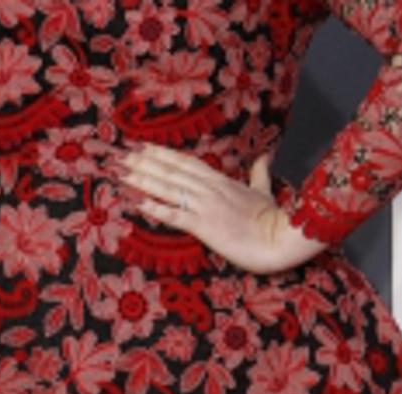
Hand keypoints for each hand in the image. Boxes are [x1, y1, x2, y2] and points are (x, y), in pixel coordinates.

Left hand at [114, 142, 330, 274]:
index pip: (185, 162)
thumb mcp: (264, 191)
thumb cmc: (273, 219)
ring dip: (142, 179)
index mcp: (221, 180)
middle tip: (120, 154)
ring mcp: (205, 206)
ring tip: (121, 172)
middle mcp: (209, 189)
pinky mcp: (204, 226)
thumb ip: (259, 173)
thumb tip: (265, 157)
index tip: (142, 146)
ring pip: (168, 188)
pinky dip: (156, 207)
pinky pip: (175, 215)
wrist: (281, 239)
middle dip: (144, 162)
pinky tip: (138, 202)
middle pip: (171, 170)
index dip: (162, 153)